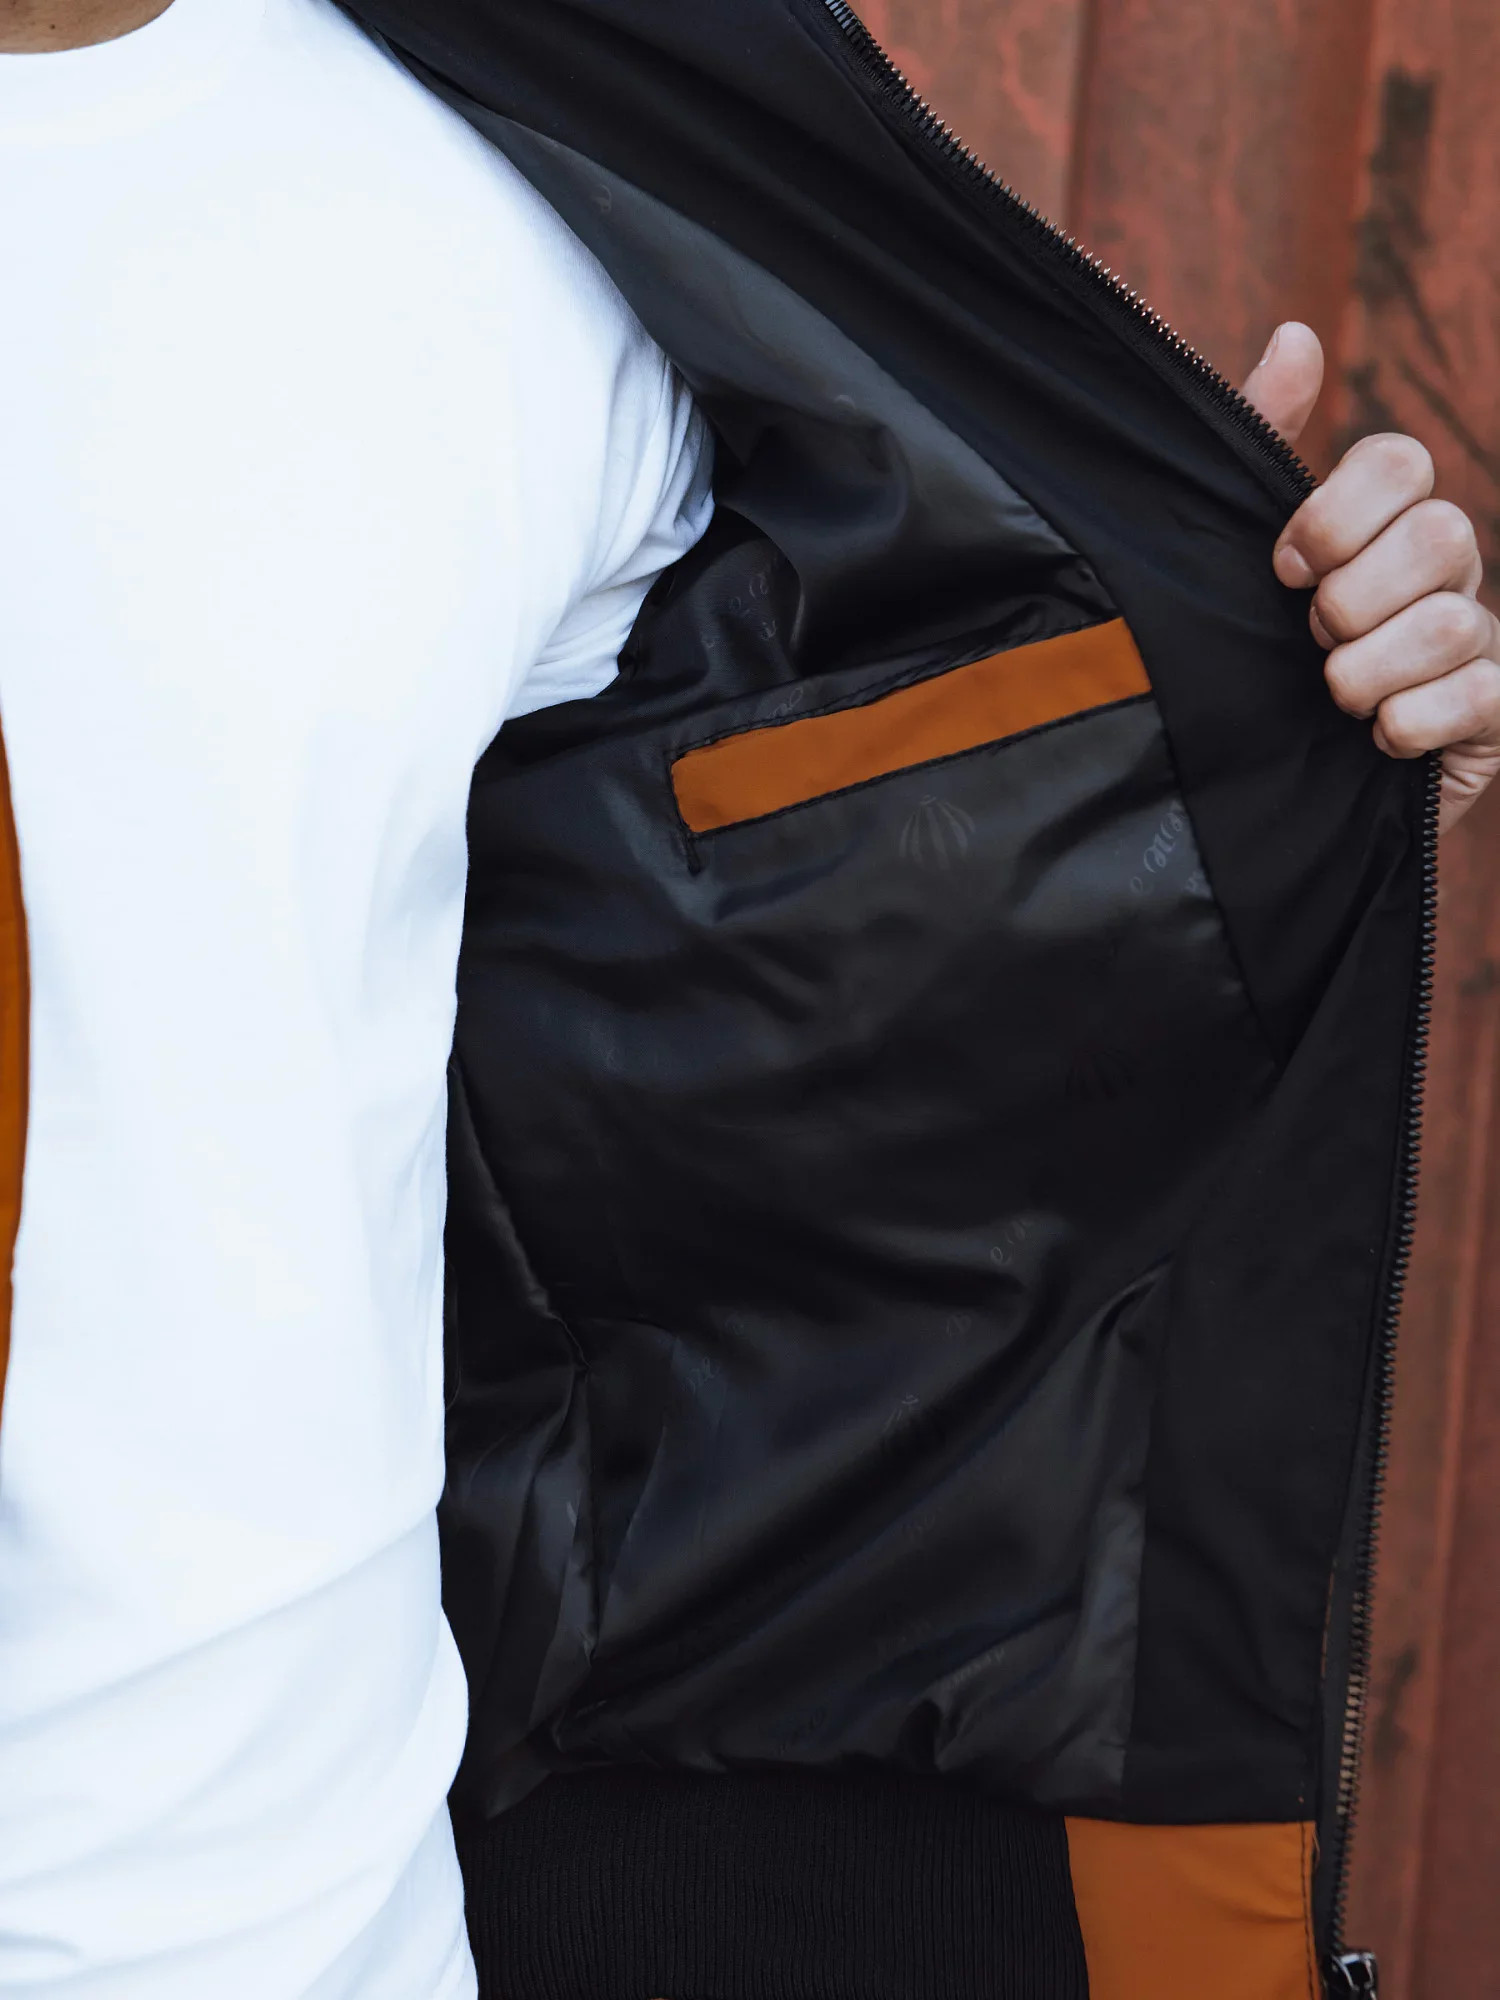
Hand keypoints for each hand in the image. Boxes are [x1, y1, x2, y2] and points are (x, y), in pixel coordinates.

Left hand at [1240, 321, 1499, 831]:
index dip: (1337, 512)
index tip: (1280, 568)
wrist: (1271, 785)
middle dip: (1353, 598)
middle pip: (1442, 535)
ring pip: (1452, 622)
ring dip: (1368, 669)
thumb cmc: (1259, 658)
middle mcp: (1444, 572)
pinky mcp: (1493, 717)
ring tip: (1330, 698)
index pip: (1399, 461)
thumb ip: (1261, 443)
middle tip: (1309, 638)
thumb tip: (1297, 335)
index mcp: (1387, 522)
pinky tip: (1376, 741)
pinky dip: (1410, 723)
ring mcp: (1476, 643)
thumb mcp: (1240, 552)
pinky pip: (1480, 697)